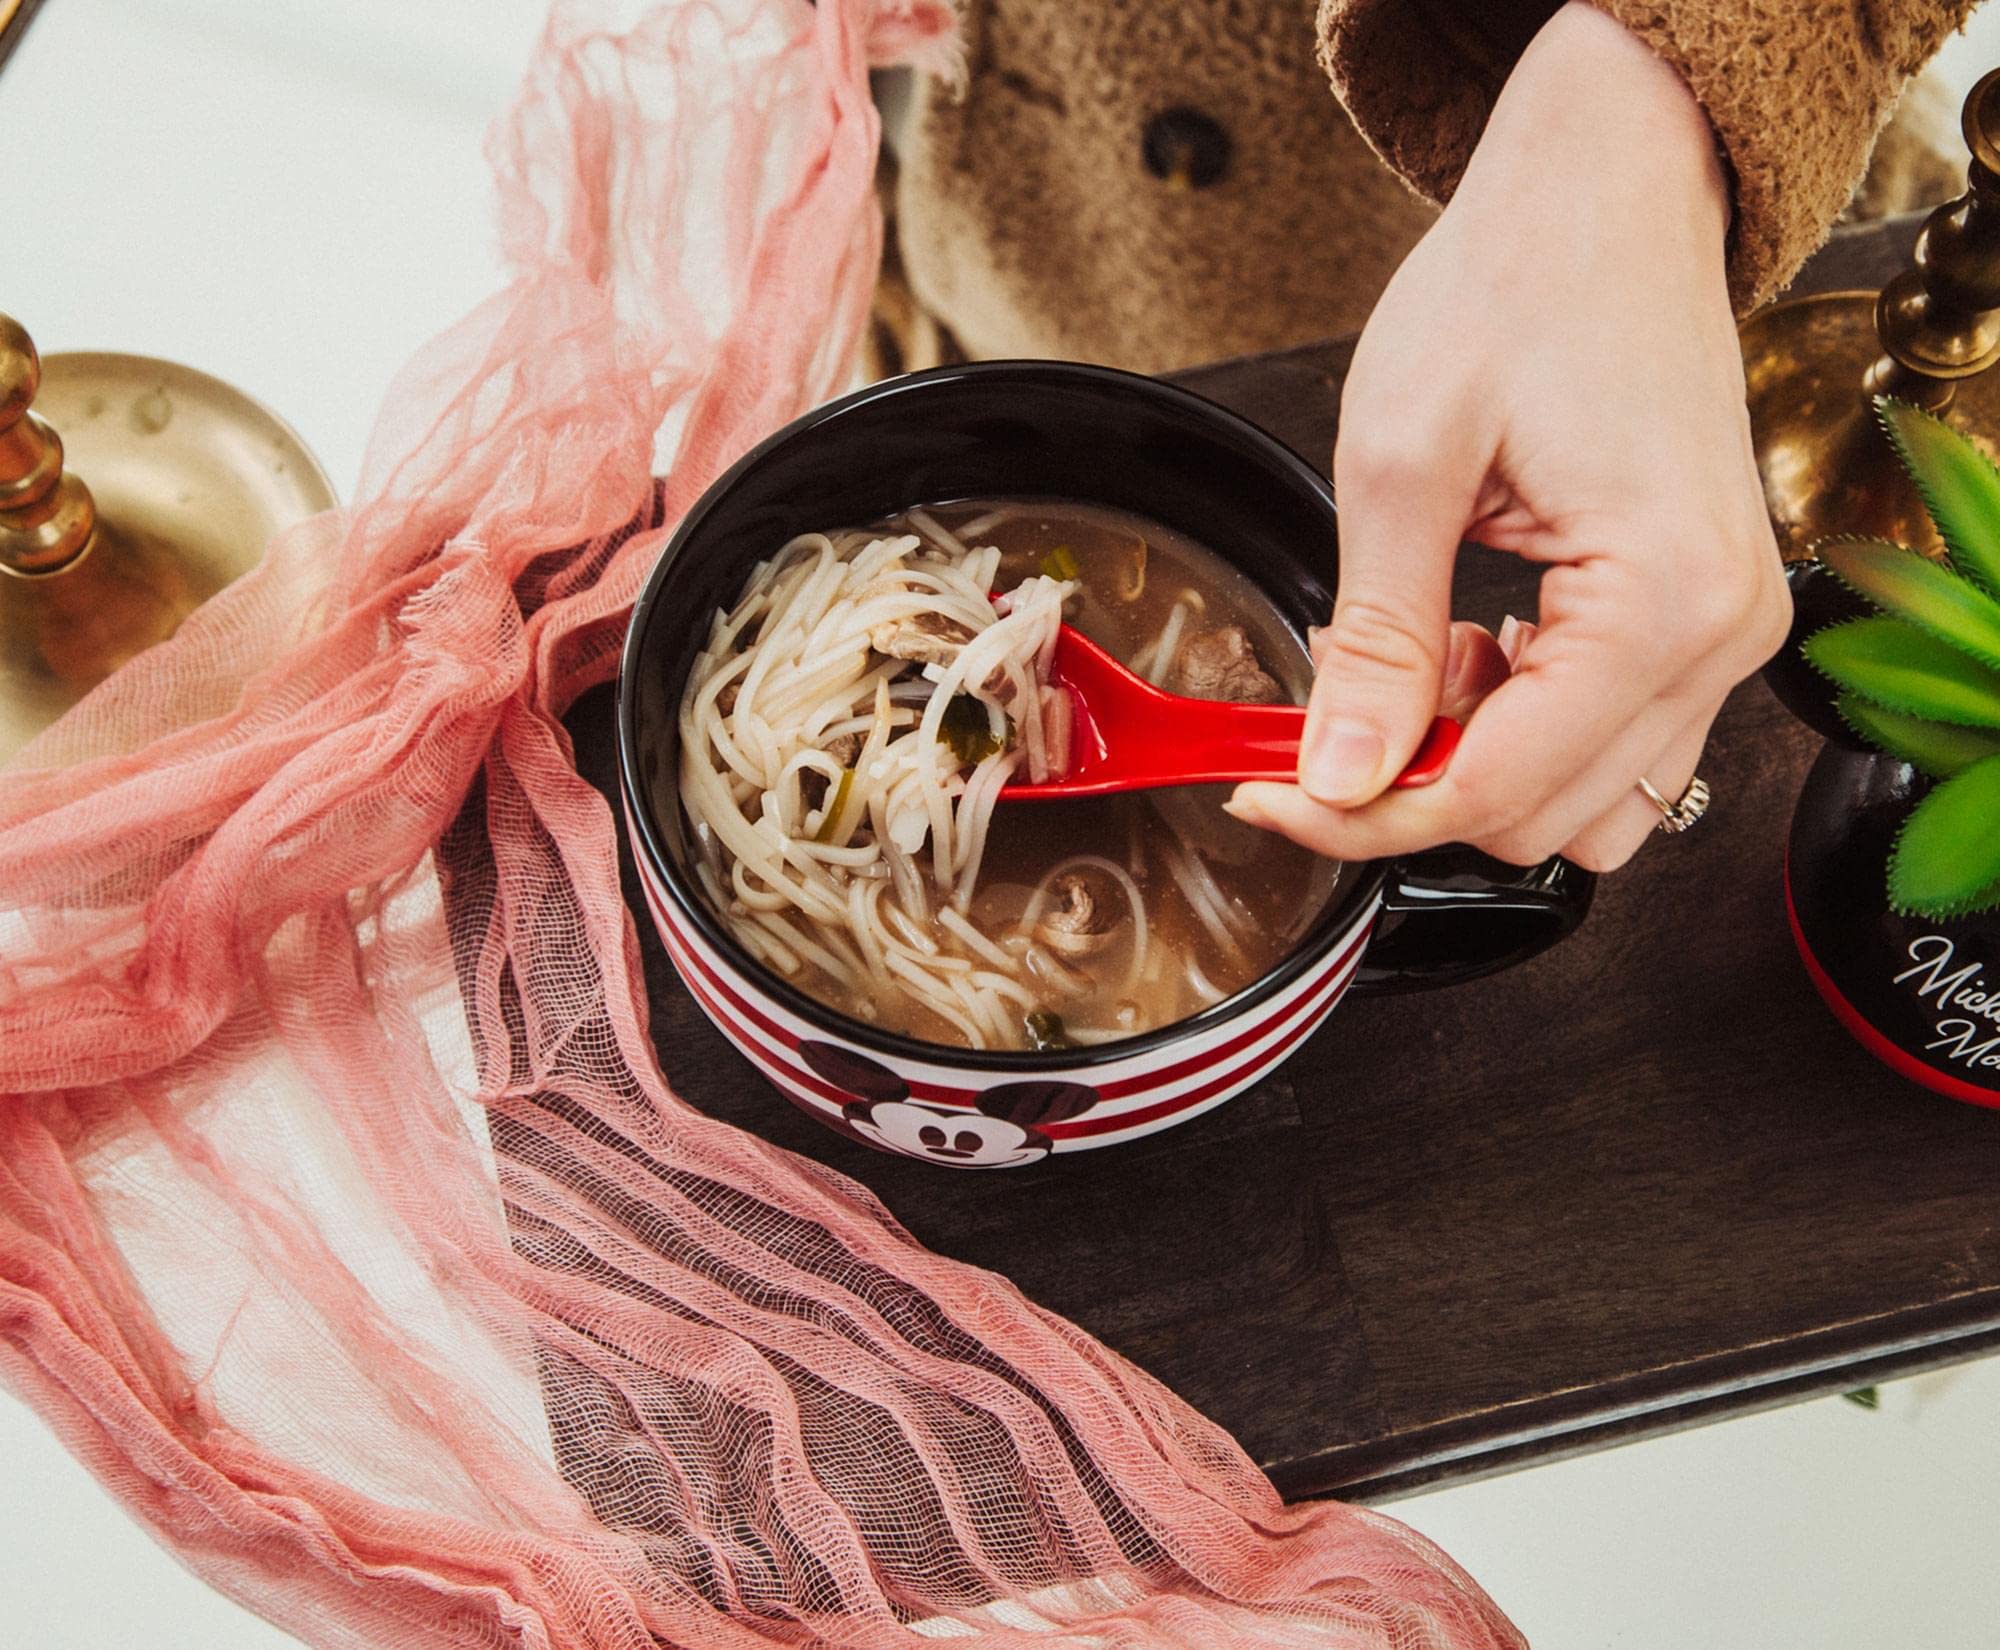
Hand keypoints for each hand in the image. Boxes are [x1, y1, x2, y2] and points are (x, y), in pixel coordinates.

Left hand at [1227, 2, 1789, 870]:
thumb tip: (1340, 777)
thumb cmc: (1518, 285)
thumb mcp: (1401, 463)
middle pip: (1541, 818)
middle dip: (1412, 788)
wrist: (1606, 195)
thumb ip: (1378, 644)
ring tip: (1416, 656)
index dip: (1362, 815)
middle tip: (1326, 706)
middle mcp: (1721, 635)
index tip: (1268, 795)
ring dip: (1477, 766)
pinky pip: (1613, 745)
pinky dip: (1523, 731)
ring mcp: (1725, 633)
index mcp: (1663, 600)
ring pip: (1586, 805)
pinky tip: (1469, 647)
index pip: (1495, 792)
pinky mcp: (1703, 619)